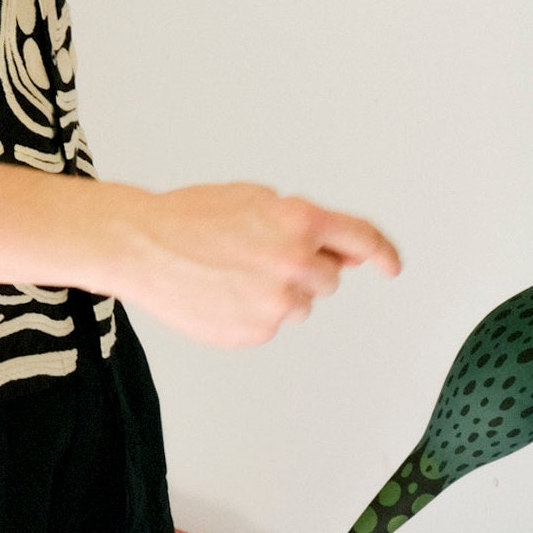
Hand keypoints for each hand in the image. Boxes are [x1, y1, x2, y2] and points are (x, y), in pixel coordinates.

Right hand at [117, 183, 400, 346]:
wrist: (142, 247)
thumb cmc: (192, 218)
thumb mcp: (257, 200)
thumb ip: (307, 225)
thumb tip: (345, 253)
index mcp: (300, 223)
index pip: (362, 240)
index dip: (382, 254)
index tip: (390, 266)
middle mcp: (295, 265)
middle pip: (328, 278)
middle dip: (306, 268)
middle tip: (261, 255)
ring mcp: (275, 304)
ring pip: (299, 305)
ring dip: (278, 293)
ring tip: (232, 274)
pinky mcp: (254, 333)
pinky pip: (270, 326)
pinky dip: (252, 313)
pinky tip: (221, 293)